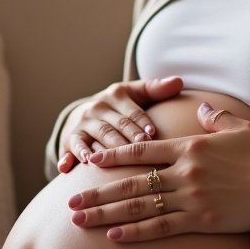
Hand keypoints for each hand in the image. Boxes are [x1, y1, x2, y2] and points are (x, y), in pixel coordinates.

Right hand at [56, 76, 184, 172]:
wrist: (85, 113)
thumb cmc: (121, 107)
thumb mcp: (136, 94)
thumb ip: (156, 89)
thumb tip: (179, 81)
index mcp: (116, 95)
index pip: (131, 111)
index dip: (141, 122)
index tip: (152, 134)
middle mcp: (98, 107)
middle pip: (115, 125)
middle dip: (126, 137)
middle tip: (139, 150)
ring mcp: (83, 123)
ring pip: (97, 137)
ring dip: (104, 148)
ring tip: (111, 161)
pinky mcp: (70, 139)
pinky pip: (72, 148)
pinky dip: (71, 157)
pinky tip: (74, 166)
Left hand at [68, 101, 249, 240]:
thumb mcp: (240, 128)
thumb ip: (216, 117)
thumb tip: (201, 107)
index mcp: (190, 147)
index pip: (143, 149)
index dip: (114, 154)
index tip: (92, 159)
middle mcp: (183, 172)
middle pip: (130, 181)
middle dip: (96, 190)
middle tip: (69, 198)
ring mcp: (190, 197)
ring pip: (138, 206)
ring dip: (105, 213)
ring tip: (79, 219)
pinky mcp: (200, 221)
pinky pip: (161, 227)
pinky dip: (136, 232)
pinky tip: (114, 236)